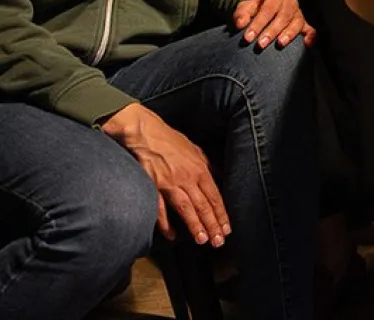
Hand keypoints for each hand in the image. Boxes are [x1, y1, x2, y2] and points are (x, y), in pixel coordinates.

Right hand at [102, 102, 228, 245]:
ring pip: (186, 209)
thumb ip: (209, 166)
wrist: (146, 133)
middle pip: (203, 205)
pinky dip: (165, 224)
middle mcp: (187, 178)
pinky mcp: (152, 187)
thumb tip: (221, 176)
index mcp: (200, 169)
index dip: (222, 214)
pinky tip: (172, 236)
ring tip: (202, 241)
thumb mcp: (197, 150)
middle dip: (212, 225)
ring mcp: (169, 184)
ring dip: (195, 226)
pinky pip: (160, 210)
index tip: (227, 228)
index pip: (215, 196)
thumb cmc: (172, 141)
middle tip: (218, 242)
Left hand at [231, 0, 315, 49]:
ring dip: (289, 33)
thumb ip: (241, 14)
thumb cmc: (256, 10)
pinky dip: (310, 36)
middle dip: (271, 31)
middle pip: (283, 16)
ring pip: (297, 22)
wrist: (269, 8)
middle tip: (261, 44)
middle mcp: (289, 3)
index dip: (258, 24)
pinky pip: (311, 30)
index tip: (248, 37)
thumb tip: (240, 24)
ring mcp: (298, 14)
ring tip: (280, 44)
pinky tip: (306, 45)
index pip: (267, 9)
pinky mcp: (305, 25)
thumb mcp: (246, 8)